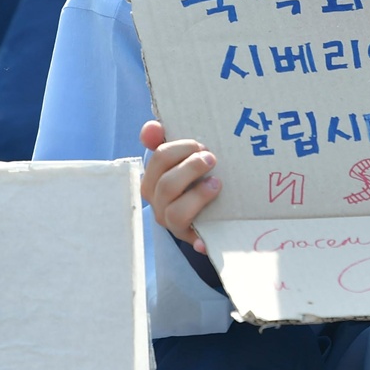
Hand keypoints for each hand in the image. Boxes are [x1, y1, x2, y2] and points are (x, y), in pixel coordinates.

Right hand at [140, 120, 220, 252]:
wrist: (208, 208)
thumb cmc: (191, 174)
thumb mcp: (179, 155)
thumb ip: (162, 138)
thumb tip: (152, 127)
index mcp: (153, 178)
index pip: (159, 158)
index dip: (181, 148)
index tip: (200, 144)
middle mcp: (158, 202)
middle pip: (167, 185)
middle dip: (192, 168)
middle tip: (212, 159)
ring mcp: (172, 222)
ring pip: (176, 213)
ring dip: (198, 196)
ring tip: (217, 184)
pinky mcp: (190, 238)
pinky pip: (193, 241)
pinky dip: (199, 241)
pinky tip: (206, 239)